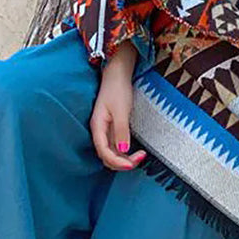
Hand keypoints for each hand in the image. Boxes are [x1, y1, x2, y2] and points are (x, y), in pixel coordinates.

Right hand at [90, 42, 147, 170]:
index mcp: (97, 127)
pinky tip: (136, 151)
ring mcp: (105, 131)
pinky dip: (126, 153)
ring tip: (141, 155)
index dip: (117, 162)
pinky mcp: (112, 129)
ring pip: (112, 153)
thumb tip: (123, 151)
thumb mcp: (121, 110)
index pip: (104, 152)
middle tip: (140, 158)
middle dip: (122, 163)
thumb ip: (121, 131)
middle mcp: (99, 132)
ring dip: (125, 159)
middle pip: (107, 157)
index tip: (132, 164)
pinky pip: (116, 147)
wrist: (117, 75)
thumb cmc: (117, 89)